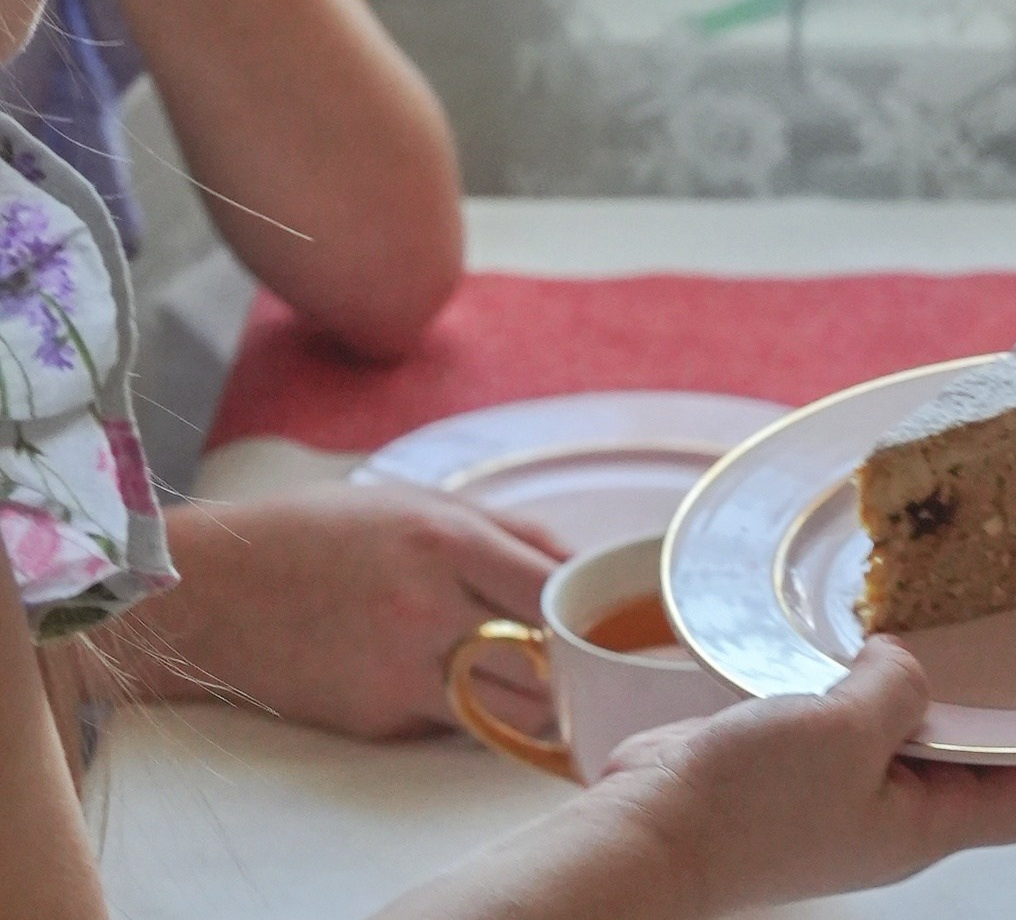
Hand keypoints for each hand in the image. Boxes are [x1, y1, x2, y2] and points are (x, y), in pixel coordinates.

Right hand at [109, 483, 562, 738]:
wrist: (207, 595)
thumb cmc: (320, 534)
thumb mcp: (419, 503)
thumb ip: (511, 533)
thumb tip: (580, 568)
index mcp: (445, 543)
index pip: (553, 592)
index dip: (586, 610)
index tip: (597, 615)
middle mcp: (427, 609)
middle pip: (545, 659)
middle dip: (574, 663)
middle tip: (584, 658)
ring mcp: (400, 671)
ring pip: (512, 708)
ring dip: (538, 700)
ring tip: (540, 679)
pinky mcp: (377, 719)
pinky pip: (454, 724)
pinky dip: (475, 712)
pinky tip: (467, 686)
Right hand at [595, 639, 1015, 913]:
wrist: (644, 837)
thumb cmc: (749, 807)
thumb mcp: (847, 731)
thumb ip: (899, 687)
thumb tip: (904, 659)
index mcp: (929, 823)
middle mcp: (896, 807)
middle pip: (987, 760)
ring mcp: (844, 784)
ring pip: (919, 726)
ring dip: (944, 682)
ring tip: (979, 619)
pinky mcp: (795, 756)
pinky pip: (855, 710)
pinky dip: (875, 674)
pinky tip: (878, 629)